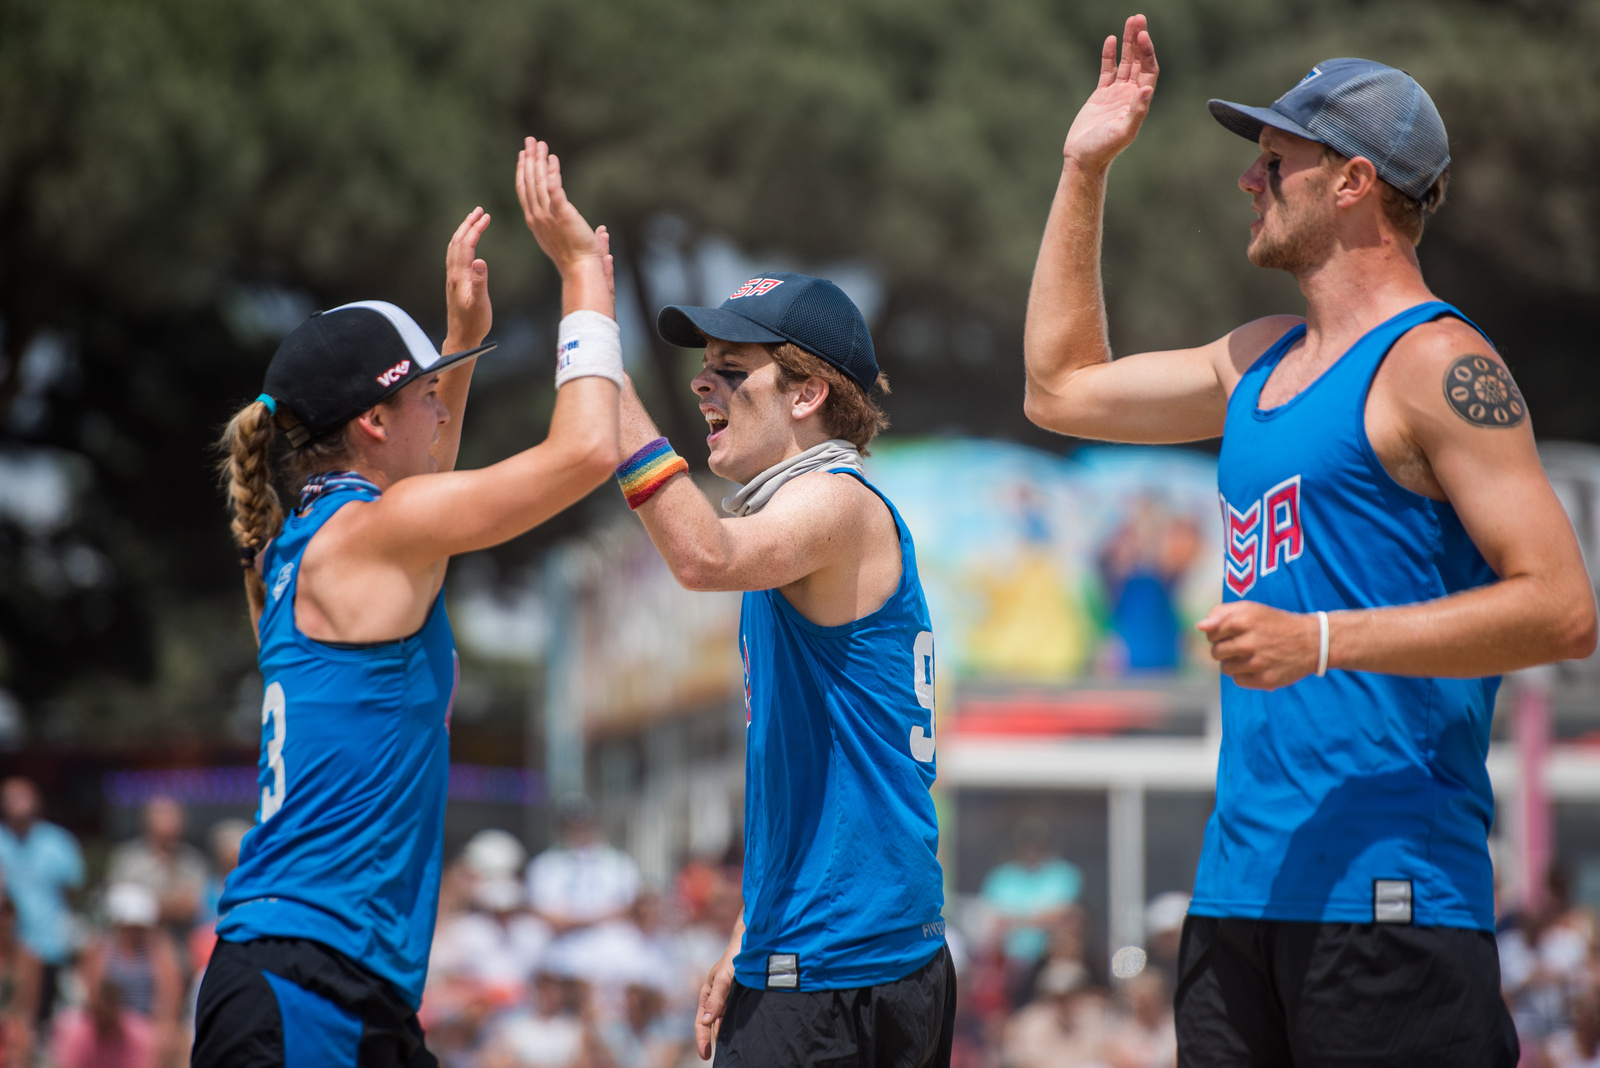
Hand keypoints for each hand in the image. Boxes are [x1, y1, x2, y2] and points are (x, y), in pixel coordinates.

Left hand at [445, 207, 491, 348]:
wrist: (462, 338)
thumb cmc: (474, 322)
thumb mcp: (480, 303)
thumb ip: (480, 281)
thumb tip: (480, 260)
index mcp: (460, 276)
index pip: (466, 245)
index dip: (475, 228)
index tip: (485, 216)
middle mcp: (453, 274)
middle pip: (458, 242)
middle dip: (468, 224)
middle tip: (480, 211)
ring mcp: (453, 278)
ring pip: (455, 248)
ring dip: (463, 232)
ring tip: (474, 221)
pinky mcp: (455, 283)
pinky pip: (455, 256)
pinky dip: (461, 243)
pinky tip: (467, 244)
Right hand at [516, 136, 603, 274]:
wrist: (580, 269)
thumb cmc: (574, 257)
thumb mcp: (559, 236)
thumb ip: (558, 219)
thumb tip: (563, 211)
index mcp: (535, 221)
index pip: (524, 191)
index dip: (523, 171)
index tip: (524, 155)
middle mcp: (537, 217)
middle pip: (529, 182)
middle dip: (529, 159)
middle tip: (530, 140)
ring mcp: (548, 216)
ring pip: (539, 182)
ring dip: (539, 161)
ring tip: (540, 144)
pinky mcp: (563, 214)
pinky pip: (555, 190)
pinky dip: (553, 174)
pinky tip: (553, 160)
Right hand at [695, 949, 735, 1059]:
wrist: (752, 940)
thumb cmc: (735, 955)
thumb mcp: (724, 977)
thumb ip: (716, 998)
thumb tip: (707, 1021)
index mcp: (708, 993)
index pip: (702, 1022)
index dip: (702, 1039)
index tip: (705, 1055)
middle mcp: (717, 996)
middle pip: (713, 1024)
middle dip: (713, 1040)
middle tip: (718, 1057)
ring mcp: (728, 996)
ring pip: (725, 1020)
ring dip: (726, 1033)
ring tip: (732, 1048)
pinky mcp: (740, 994)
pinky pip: (736, 1013)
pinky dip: (736, 1024)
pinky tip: (743, 1032)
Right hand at [1062, 14, 1158, 171]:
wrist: (1083, 159)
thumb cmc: (1103, 150)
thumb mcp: (1122, 132)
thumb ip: (1136, 111)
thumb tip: (1147, 90)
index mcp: (1139, 102)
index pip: (1149, 70)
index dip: (1148, 52)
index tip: (1142, 36)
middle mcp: (1130, 95)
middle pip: (1139, 61)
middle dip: (1140, 40)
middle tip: (1138, 18)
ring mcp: (1116, 94)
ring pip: (1125, 62)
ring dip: (1128, 42)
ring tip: (1130, 21)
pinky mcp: (1101, 95)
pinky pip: (1108, 70)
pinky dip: (1109, 55)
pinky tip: (1111, 40)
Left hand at [1197, 601, 1319, 689]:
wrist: (1311, 641)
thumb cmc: (1274, 623)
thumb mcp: (1250, 609)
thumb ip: (1221, 613)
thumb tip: (1199, 626)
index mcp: (1244, 620)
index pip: (1211, 634)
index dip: (1219, 634)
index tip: (1233, 633)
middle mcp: (1250, 642)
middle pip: (1216, 653)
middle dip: (1224, 650)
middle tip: (1242, 645)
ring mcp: (1258, 662)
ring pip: (1225, 669)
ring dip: (1233, 663)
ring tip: (1251, 656)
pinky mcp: (1266, 679)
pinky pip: (1238, 681)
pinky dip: (1245, 675)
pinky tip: (1258, 666)